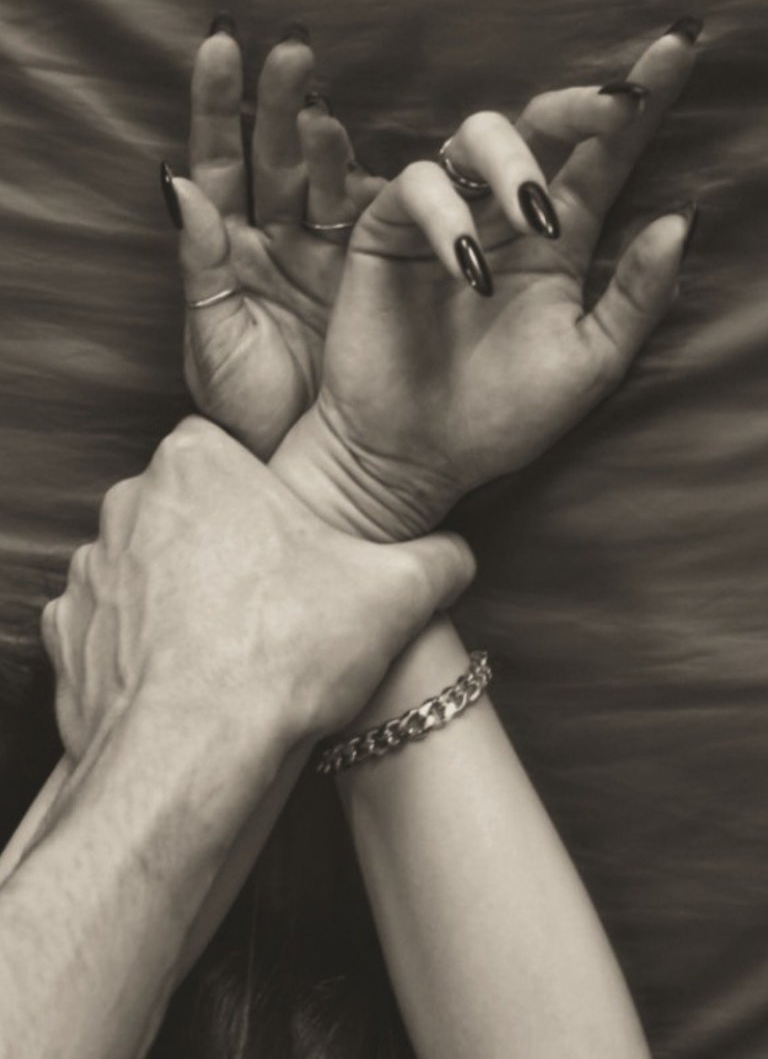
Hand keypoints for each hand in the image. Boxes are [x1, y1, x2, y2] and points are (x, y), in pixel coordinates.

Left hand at [41, 417, 473, 762]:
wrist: (189, 756)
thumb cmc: (281, 653)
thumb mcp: (393, 594)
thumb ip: (436, 559)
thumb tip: (457, 556)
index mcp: (196, 464)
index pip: (229, 449)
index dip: (264, 492)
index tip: (289, 535)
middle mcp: (128, 504)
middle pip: (187, 507)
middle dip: (224, 542)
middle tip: (272, 593)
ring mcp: (91, 573)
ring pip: (147, 566)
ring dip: (179, 593)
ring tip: (232, 642)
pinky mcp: (67, 637)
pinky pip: (111, 626)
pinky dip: (141, 646)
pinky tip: (187, 676)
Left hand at [164, 19, 382, 456]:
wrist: (308, 460)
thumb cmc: (245, 407)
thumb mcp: (213, 341)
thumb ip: (200, 264)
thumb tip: (176, 184)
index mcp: (228, 249)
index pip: (215, 161)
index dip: (215, 104)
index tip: (220, 45)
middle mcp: (276, 237)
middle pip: (272, 154)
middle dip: (276, 101)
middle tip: (290, 48)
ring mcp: (326, 251)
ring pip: (325, 178)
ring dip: (326, 136)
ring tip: (325, 103)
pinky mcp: (374, 273)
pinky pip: (377, 220)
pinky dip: (381, 187)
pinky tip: (384, 159)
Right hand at [272, 23, 700, 540]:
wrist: (412, 458)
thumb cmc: (501, 416)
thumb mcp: (589, 363)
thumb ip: (635, 296)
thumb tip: (679, 218)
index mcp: (561, 242)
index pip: (606, 157)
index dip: (642, 100)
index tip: (680, 45)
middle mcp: (504, 216)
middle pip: (541, 123)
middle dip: (578, 103)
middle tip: (610, 109)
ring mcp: (445, 218)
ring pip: (476, 135)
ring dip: (515, 160)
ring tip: (536, 217)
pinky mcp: (386, 231)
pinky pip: (418, 186)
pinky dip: (448, 214)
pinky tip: (470, 266)